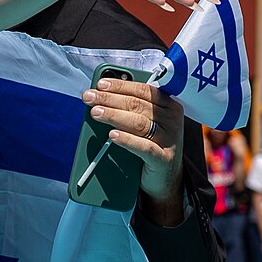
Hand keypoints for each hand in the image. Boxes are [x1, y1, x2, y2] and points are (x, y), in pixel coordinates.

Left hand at [83, 78, 186, 204]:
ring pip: (139, 123)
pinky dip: (127, 140)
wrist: (166, 177)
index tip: (99, 84)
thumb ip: (131, 109)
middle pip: (137, 105)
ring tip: (95, 112)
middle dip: (110, 99)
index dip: (120, 86)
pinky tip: (112, 136)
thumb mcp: (144, 124)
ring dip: (114, 116)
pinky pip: (144, 147)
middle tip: (89, 97)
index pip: (142, 90)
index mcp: (167, 105)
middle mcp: (171, 118)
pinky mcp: (163, 157)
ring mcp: (169, 138)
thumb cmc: (150, 144)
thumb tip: (102, 96)